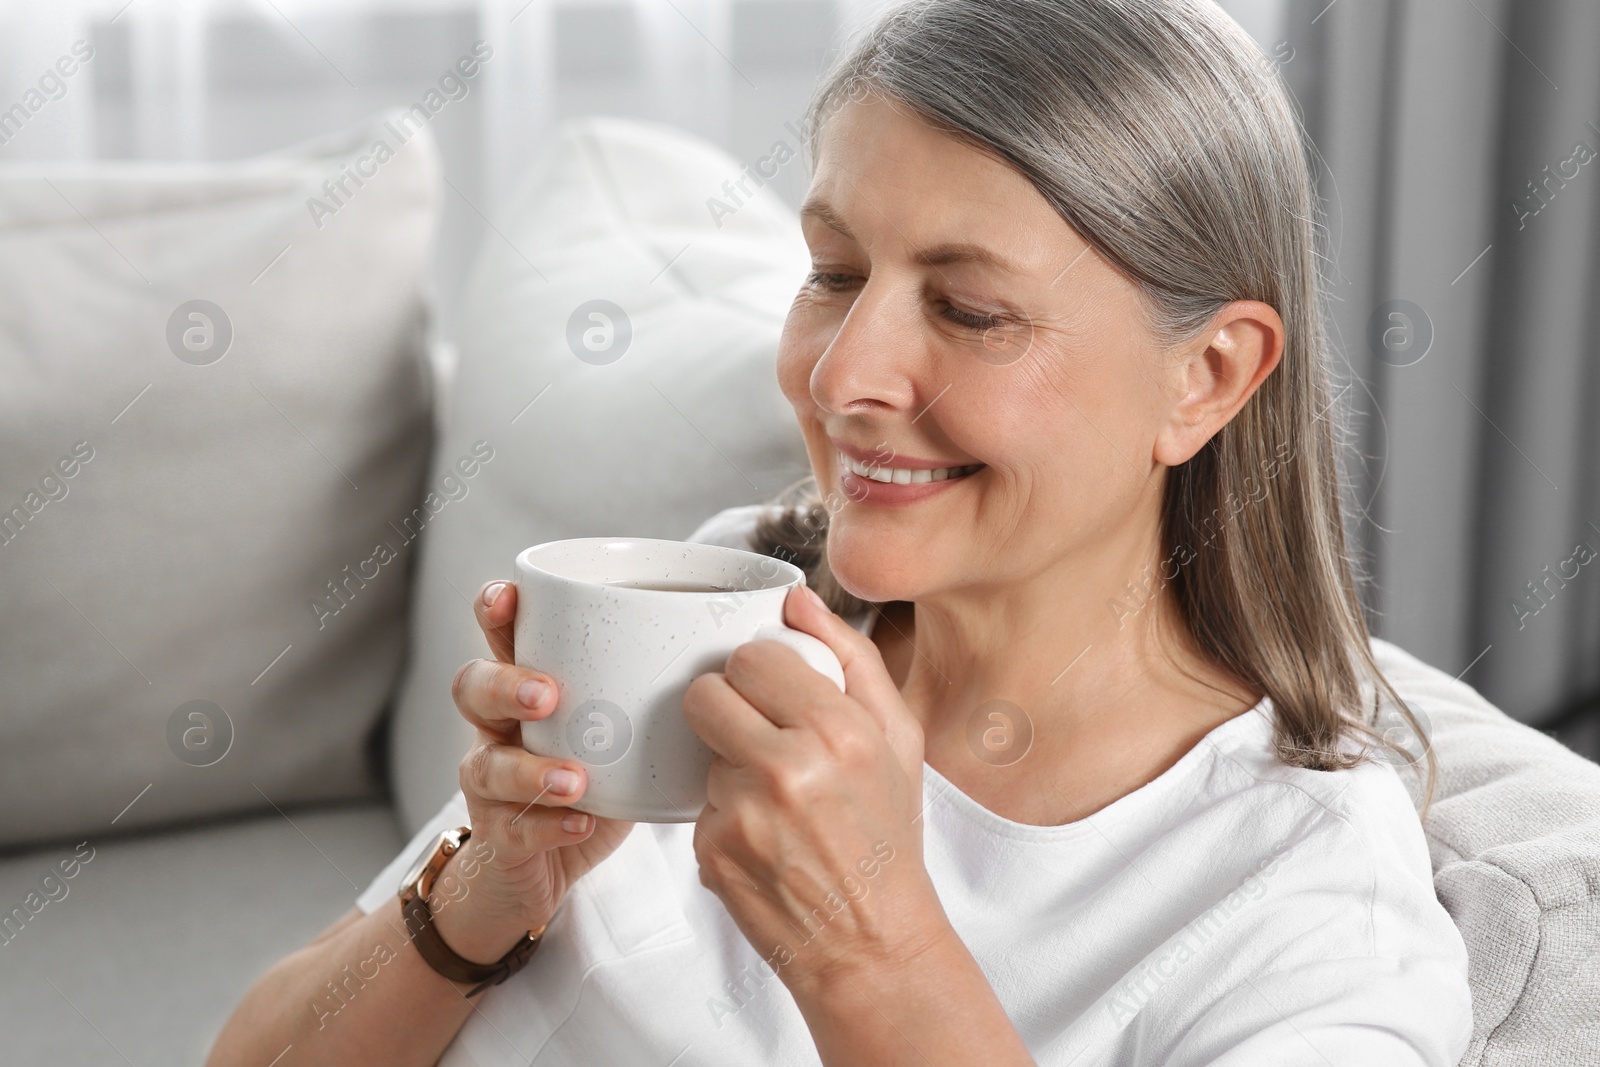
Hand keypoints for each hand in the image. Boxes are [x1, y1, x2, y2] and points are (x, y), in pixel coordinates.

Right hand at [430, 580, 634, 965]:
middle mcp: (500, 726)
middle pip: (472, 687)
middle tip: (549, 695)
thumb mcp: (626, 724)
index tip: (512, 597)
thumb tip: (747, 638)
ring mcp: (492, 781)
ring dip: (531, 769)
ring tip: (576, 779)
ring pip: (485, 765)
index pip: (499, 634)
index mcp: (528, 683)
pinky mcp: (500, 835)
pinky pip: (511, 828)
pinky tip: (582, 822)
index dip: (495, 610)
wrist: (548, 868)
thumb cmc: (598, 779)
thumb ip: (661, 685)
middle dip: (506, 685)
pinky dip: (548, 825)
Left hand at [683, 584, 947, 993]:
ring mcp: (743, 814)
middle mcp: (788, 769)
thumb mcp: (899, 738)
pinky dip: (722, 815)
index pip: (750, 657)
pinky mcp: (711, 852)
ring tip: (774, 800)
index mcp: (838, 730)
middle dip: (726, 707)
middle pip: (706, 693)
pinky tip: (762, 838)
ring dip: (727, 765)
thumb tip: (796, 598)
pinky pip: (697, 803)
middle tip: (759, 736)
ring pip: (700, 750)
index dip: (758, 674)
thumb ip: (851, 657)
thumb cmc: (888, 836)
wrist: (872, 942)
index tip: (774, 695)